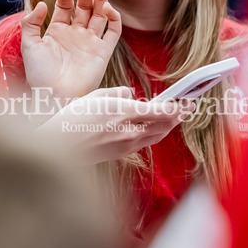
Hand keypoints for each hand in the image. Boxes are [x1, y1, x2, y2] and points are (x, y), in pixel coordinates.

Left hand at [22, 0, 121, 99]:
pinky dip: (114, 18)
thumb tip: (43, 3)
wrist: (55, 97)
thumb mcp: (29, 46)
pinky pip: (113, 31)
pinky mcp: (103, 52)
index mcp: (57, 31)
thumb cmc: (39, 76)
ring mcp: (90, 42)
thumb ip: (31, 23)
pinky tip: (107, 8)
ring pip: (100, 14)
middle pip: (85, 6)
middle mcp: (75, 34)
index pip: (66, 6)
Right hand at [41, 87, 184, 163]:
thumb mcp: (96, 96)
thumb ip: (119, 93)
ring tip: (176, 117)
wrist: (58, 147)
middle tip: (189, 107)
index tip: (188, 100)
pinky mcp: (120, 154)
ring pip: (157, 136)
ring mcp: (126, 145)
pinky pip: (144, 142)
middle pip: (164, 125)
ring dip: (169, 126)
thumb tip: (131, 95)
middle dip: (179, 116)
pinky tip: (154, 128)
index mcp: (124, 112)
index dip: (179, 106)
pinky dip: (154, 134)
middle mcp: (129, 131)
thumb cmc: (72, 119)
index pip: (162, 111)